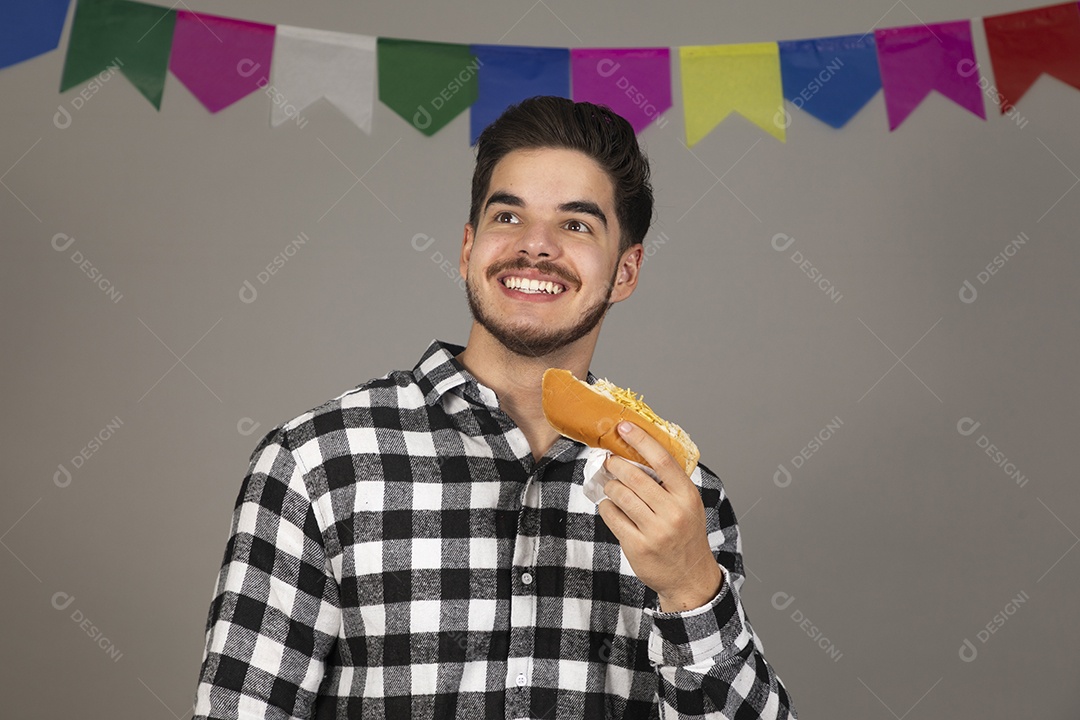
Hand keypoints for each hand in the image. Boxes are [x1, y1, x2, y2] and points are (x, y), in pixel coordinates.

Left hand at [597, 421, 722, 612]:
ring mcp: (655, 530)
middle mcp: (673, 512)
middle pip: (634, 476)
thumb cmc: (686, 534)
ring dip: (610, 486)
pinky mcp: (637, 546)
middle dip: (616, 464)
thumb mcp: (688, 504)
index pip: (662, 459)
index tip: (623, 427)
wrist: (690, 577)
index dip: (640, 440)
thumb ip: (669, 481)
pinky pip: (612, 516)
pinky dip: (607, 507)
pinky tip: (611, 506)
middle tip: (609, 461)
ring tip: (611, 486)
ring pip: (619, 494)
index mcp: (687, 495)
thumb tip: (639, 450)